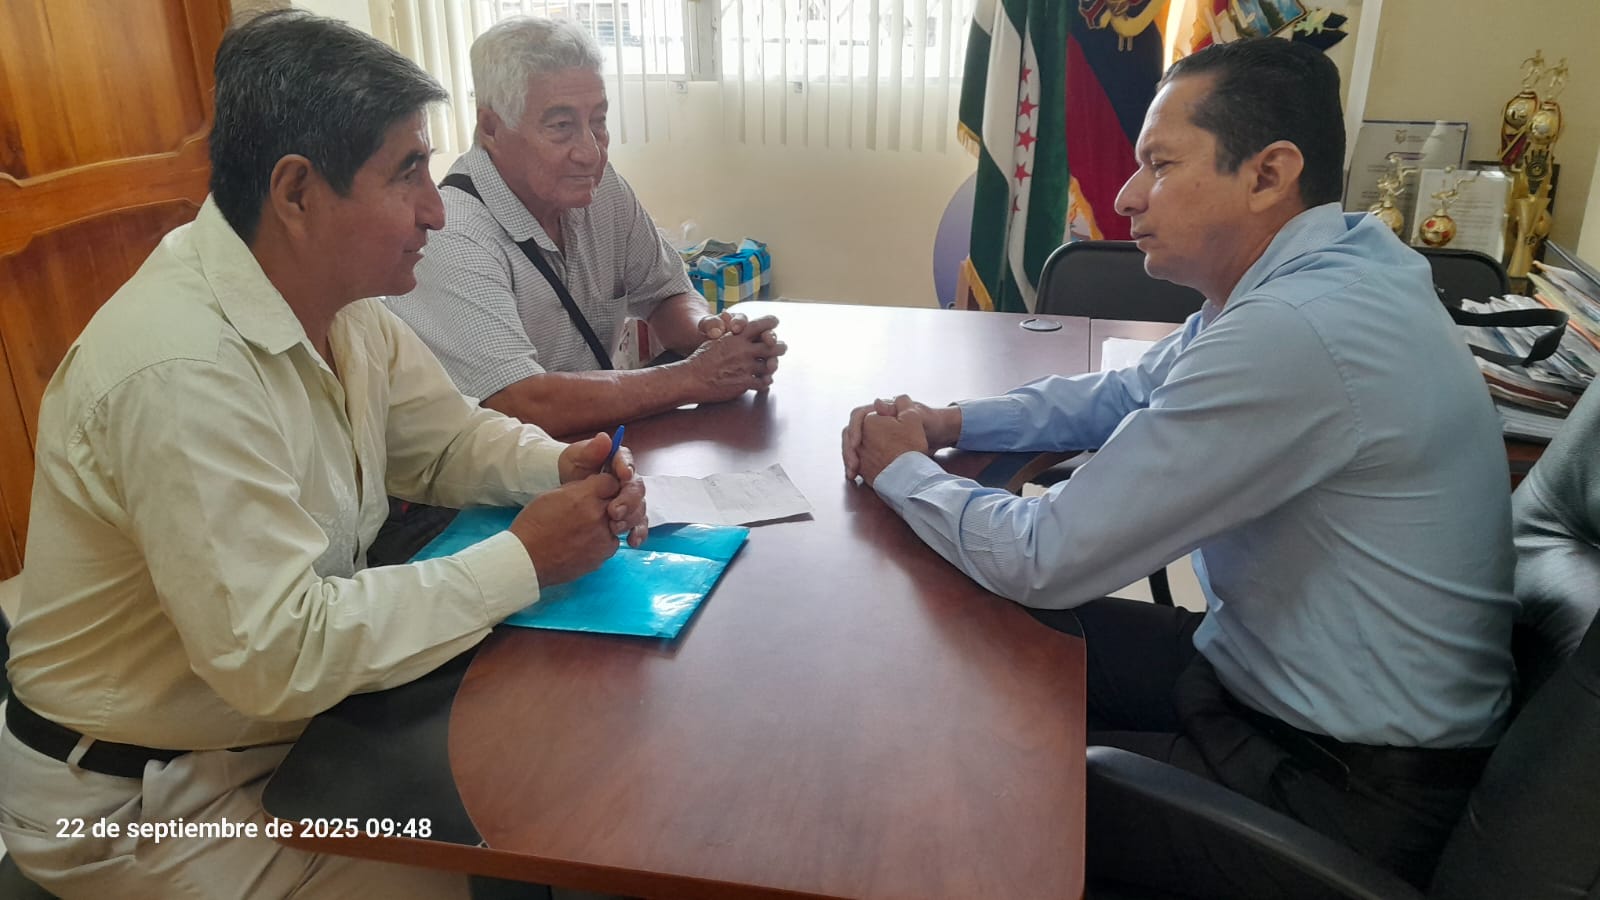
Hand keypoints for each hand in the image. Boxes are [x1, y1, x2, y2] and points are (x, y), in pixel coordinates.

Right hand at [508, 475, 625, 586]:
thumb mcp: (551, 495)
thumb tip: (591, 487)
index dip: (605, 486)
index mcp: (584, 496)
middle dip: (607, 504)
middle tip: (591, 510)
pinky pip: (611, 543)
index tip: (600, 490)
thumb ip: (577, 489)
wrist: (526, 559)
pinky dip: (602, 542)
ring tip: (583, 529)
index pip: (611, 482)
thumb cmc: (533, 526)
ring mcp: (602, 537)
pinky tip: (584, 543)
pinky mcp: (601, 556)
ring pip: (617, 524)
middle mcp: (597, 515)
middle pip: (617, 502)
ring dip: (606, 524)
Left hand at [558, 432, 647, 545]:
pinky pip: (640, 525)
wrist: (565, 496)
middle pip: (637, 488)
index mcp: (617, 461)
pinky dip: (638, 533)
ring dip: (631, 518)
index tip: (623, 474)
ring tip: (615, 527)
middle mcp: (628, 480)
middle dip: (628, 500)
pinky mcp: (629, 517)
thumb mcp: (574, 459)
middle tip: (614, 511)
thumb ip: (589, 451)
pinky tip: (632, 541)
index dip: (627, 467)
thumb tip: (605, 438)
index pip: (627, 461)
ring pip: (640, 508)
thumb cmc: (572, 472)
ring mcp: (630, 499)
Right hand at [683, 315, 788, 401]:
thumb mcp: (715, 339)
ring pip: (771, 365)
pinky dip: (766, 381)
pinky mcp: (744, 383)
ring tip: (772, 365)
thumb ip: (730, 333)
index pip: (761, 325)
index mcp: (737, 336)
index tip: (775, 324)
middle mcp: (744, 350)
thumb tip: (733, 321)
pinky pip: (763, 382)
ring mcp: (745, 367)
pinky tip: (765, 380)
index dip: (771, 323)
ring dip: (773, 366)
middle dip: (780, 347)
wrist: (692, 378)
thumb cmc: (702, 359)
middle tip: (782, 347)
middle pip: (773, 346)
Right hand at [842, 395, 960, 480]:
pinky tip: (855, 477)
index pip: (858, 416)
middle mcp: (873, 422)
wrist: (938, 436)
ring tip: (852, 474)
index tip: (857, 444)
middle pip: (850, 433)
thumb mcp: (916, 414)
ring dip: (849, 460)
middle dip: (848, 450)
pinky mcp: (874, 450)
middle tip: (853, 466)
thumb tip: (876, 402)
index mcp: (880, 411)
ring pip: (852, 446)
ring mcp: (872, 436)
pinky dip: (855, 467)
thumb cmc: (928, 422)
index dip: (854, 430)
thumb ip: (898, 408)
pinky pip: (859, 457)